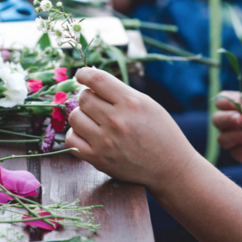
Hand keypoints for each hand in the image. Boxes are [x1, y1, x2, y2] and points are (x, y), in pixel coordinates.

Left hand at [66, 68, 195, 187]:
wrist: (170, 167)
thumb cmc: (160, 132)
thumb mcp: (147, 104)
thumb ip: (120, 93)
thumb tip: (90, 83)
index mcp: (131, 102)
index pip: (97, 79)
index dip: (84, 74)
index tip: (82, 75)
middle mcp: (117, 120)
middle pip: (83, 98)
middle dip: (87, 97)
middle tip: (97, 104)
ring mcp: (106, 141)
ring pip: (75, 117)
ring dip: (81, 115)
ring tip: (93, 120)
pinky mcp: (98, 159)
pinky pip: (72, 140)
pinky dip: (76, 134)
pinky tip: (87, 134)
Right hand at [213, 93, 241, 168]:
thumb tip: (240, 112)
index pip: (223, 102)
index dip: (224, 103)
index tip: (234, 105)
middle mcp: (240, 122)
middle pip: (218, 120)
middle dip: (225, 119)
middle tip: (239, 119)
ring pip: (223, 139)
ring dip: (234, 135)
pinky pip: (236, 153)